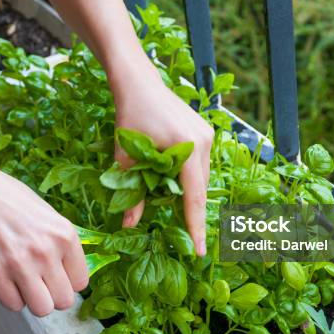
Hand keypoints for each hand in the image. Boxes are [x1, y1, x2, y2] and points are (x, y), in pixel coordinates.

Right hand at [0, 157, 88, 316]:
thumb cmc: (14, 203)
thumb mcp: (51, 217)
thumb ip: (63, 246)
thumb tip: (73, 277)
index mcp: (65, 235)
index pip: (81, 283)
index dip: (68, 281)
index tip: (57, 273)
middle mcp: (46, 251)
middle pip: (64, 301)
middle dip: (52, 294)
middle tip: (40, 280)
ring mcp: (20, 264)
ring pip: (41, 309)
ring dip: (34, 299)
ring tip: (24, 281)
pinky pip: (14, 305)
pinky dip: (11, 296)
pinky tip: (7, 277)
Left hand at [109, 64, 213, 255]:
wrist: (138, 82)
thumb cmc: (129, 116)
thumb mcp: (126, 156)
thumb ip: (131, 192)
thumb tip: (129, 225)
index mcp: (186, 148)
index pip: (194, 197)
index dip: (195, 226)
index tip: (200, 251)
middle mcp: (203, 141)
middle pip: (199, 188)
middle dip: (190, 210)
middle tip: (183, 234)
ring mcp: (207, 135)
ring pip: (201, 176)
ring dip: (188, 191)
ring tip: (171, 202)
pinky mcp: (205, 131)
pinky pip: (200, 164)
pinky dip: (189, 177)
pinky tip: (174, 180)